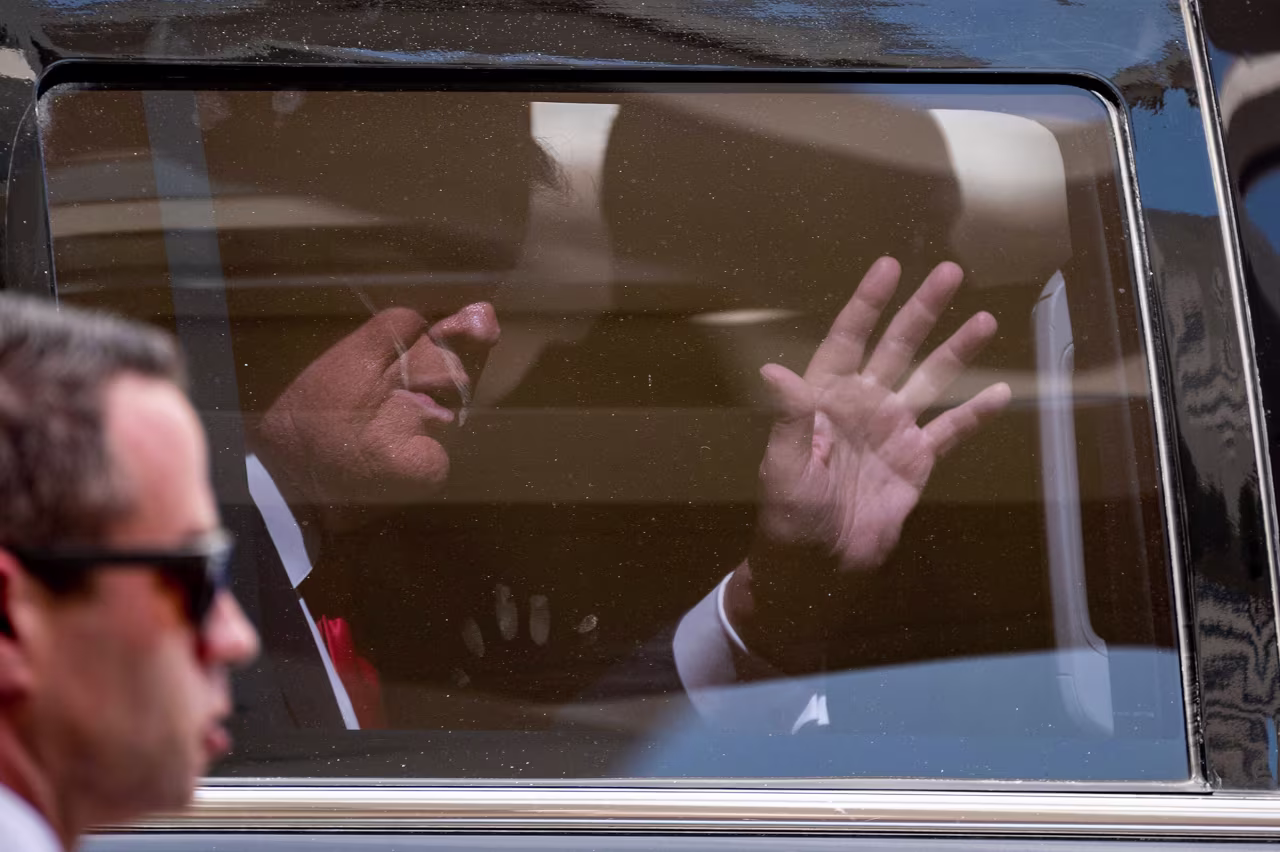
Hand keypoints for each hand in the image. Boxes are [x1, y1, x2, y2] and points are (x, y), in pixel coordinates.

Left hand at [725, 257, 1011, 669]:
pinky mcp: (917, 462)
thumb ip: (788, 419)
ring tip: (985, 319)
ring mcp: (893, 431)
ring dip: (956, 351)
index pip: (847, 339)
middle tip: (951, 272)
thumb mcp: (783, 467)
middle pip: (897, 347)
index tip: (889, 266)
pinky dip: (975, 414)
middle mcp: (863, 405)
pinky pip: (950, 431)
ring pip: (930, 380)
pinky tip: (1001, 393)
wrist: (818, 568)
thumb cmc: (789, 516)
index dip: (867, 303)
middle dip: (922, 310)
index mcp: (824, 399)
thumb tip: (774, 370)